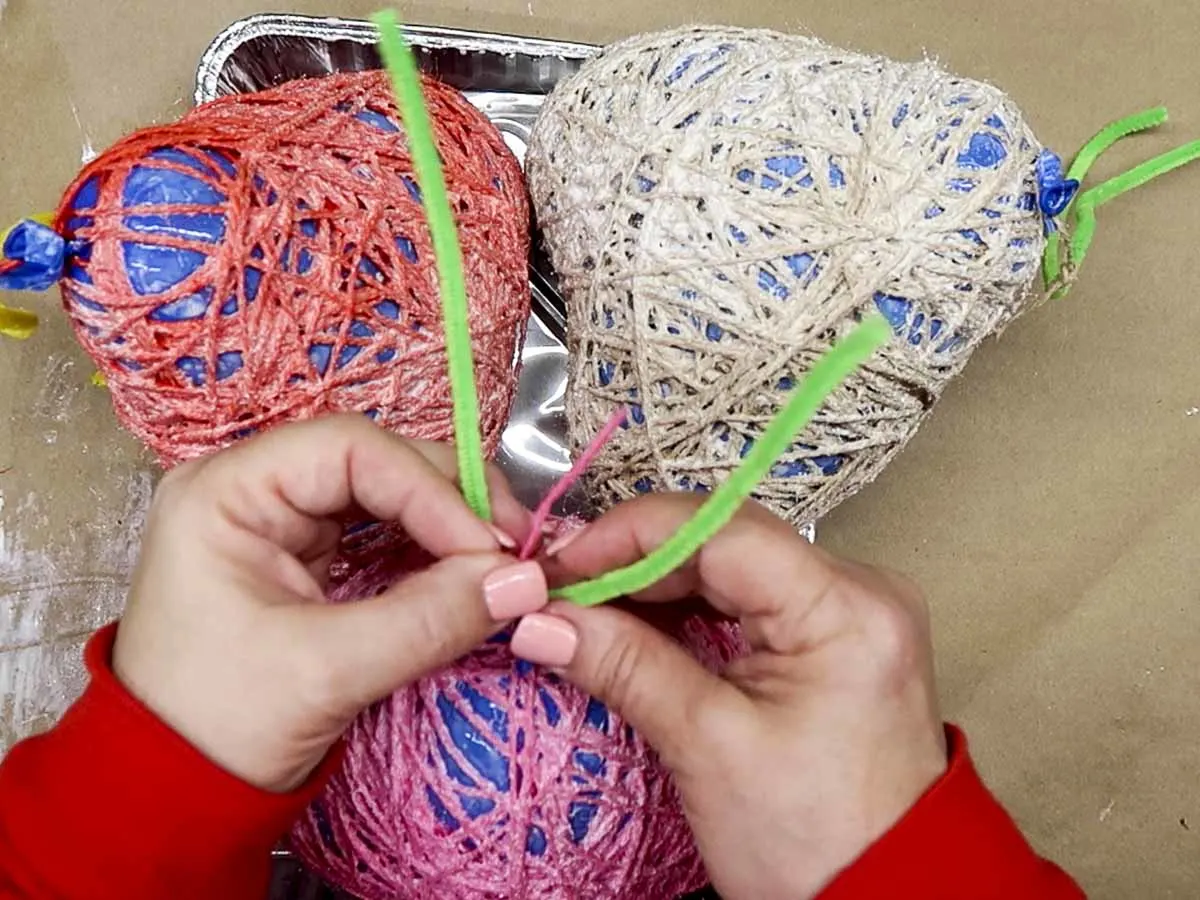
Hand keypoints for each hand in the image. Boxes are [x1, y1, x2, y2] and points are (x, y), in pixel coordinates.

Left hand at [113, 415, 548, 792]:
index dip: (429, 488)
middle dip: (450, 501)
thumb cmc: (218, 726)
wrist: (170, 795)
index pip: (349, 450)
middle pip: (374, 462)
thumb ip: (428, 619)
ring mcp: (281, 524)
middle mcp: (252, 490)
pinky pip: (383, 536)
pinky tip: (469, 574)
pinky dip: (431, 552)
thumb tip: (526, 581)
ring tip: (502, 562)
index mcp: (226, 492)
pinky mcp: (307, 560)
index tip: (491, 545)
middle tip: (515, 548)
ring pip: (386, 496)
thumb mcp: (326, 671)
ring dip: (448, 524)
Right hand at [513, 496, 946, 899]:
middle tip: (559, 590)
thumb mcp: (708, 747)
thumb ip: (624, 665)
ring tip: (586, 608)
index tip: (560, 563)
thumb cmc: (813, 842)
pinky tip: (638, 623)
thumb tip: (541, 620)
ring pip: (733, 566)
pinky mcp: (837, 638)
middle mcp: (861, 588)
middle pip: (725, 540)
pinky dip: (690, 608)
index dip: (630, 536)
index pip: (719, 530)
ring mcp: (852, 611)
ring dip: (656, 584)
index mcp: (846, 606)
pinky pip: (750, 598)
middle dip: (635, 560)